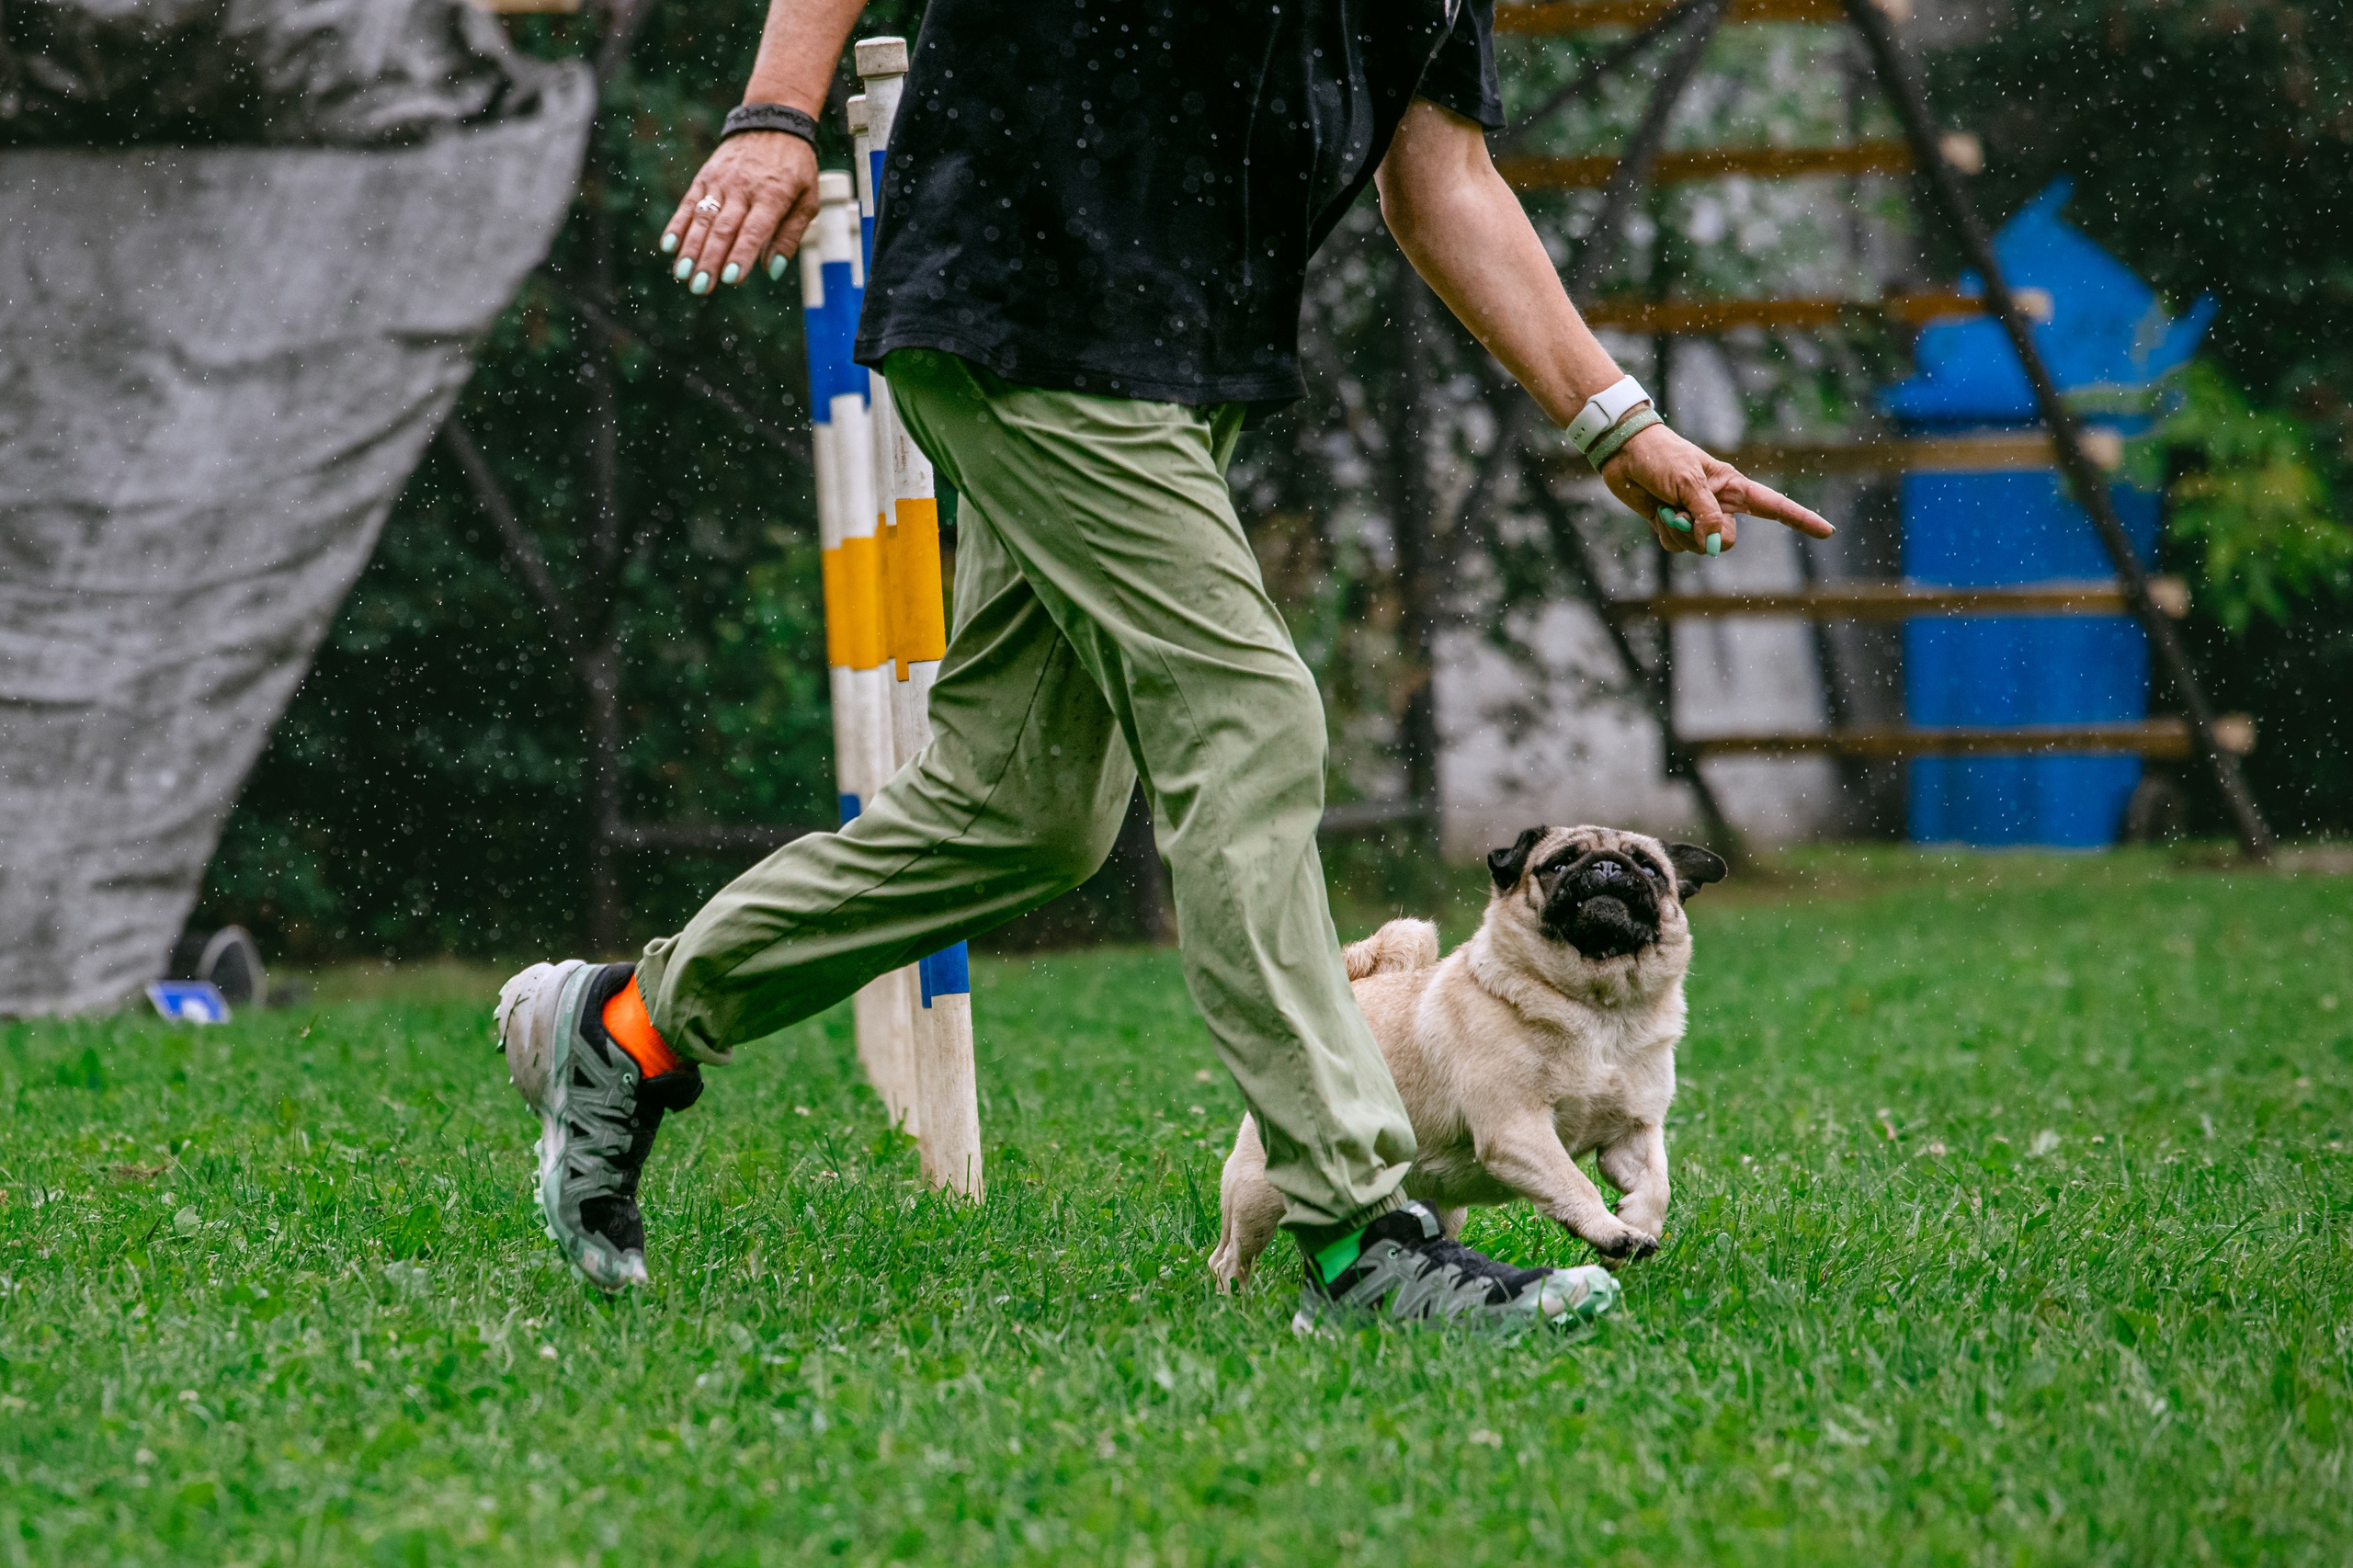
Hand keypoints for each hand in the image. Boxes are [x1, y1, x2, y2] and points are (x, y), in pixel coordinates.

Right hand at [660, 130, 819, 293]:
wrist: (773, 123)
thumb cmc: (795, 168)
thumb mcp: (807, 199)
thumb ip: (790, 235)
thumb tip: (772, 270)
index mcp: (773, 195)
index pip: (753, 230)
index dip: (740, 255)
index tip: (729, 279)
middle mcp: (743, 188)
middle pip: (723, 229)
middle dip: (710, 260)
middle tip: (700, 287)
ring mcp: (721, 182)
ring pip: (703, 218)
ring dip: (691, 249)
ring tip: (683, 275)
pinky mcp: (706, 177)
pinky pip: (689, 203)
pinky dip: (677, 225)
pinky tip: (668, 247)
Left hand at [1599, 418, 1833, 555]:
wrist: (1625, 454)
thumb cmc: (1661, 457)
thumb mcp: (1688, 482)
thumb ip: (1706, 515)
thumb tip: (1717, 547)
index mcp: (1733, 487)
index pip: (1775, 506)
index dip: (1801, 519)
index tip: (1827, 531)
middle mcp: (1720, 505)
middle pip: (1729, 540)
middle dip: (1705, 533)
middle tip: (1681, 511)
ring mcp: (1697, 518)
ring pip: (1700, 548)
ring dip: (1679, 531)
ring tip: (1666, 507)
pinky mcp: (1675, 526)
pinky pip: (1677, 548)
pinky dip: (1665, 534)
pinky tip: (1656, 514)